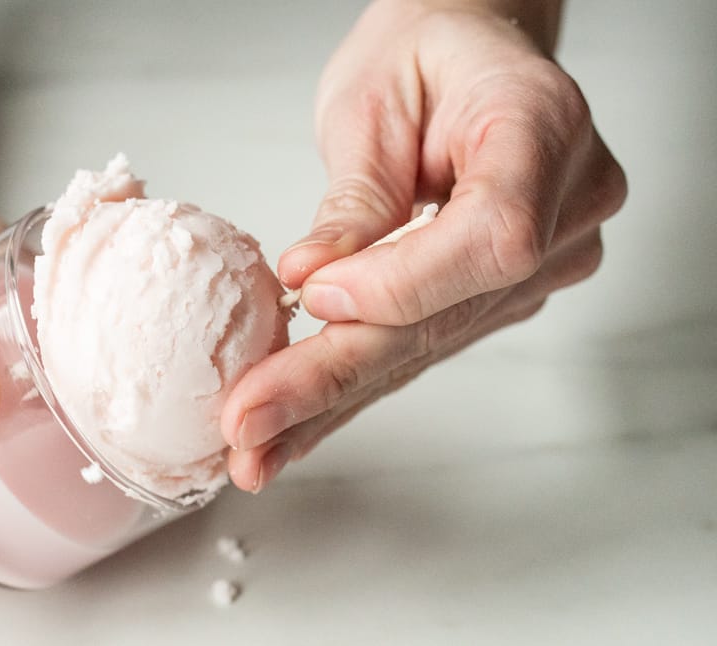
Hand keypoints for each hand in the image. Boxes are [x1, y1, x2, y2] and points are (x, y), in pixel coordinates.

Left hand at [222, 0, 626, 490]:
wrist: (468, 55)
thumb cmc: (425, 55)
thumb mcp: (374, 101)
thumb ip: (358, 197)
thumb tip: (313, 281)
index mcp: (543, 133)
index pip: (494, 239)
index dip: (403, 283)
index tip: (317, 298)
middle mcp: (564, 210)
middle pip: (445, 318)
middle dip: (333, 377)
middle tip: (250, 424)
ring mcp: (542, 263)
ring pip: (423, 349)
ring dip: (327, 406)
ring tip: (252, 451)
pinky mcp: (496, 296)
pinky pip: (417, 349)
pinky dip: (346, 392)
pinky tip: (290, 436)